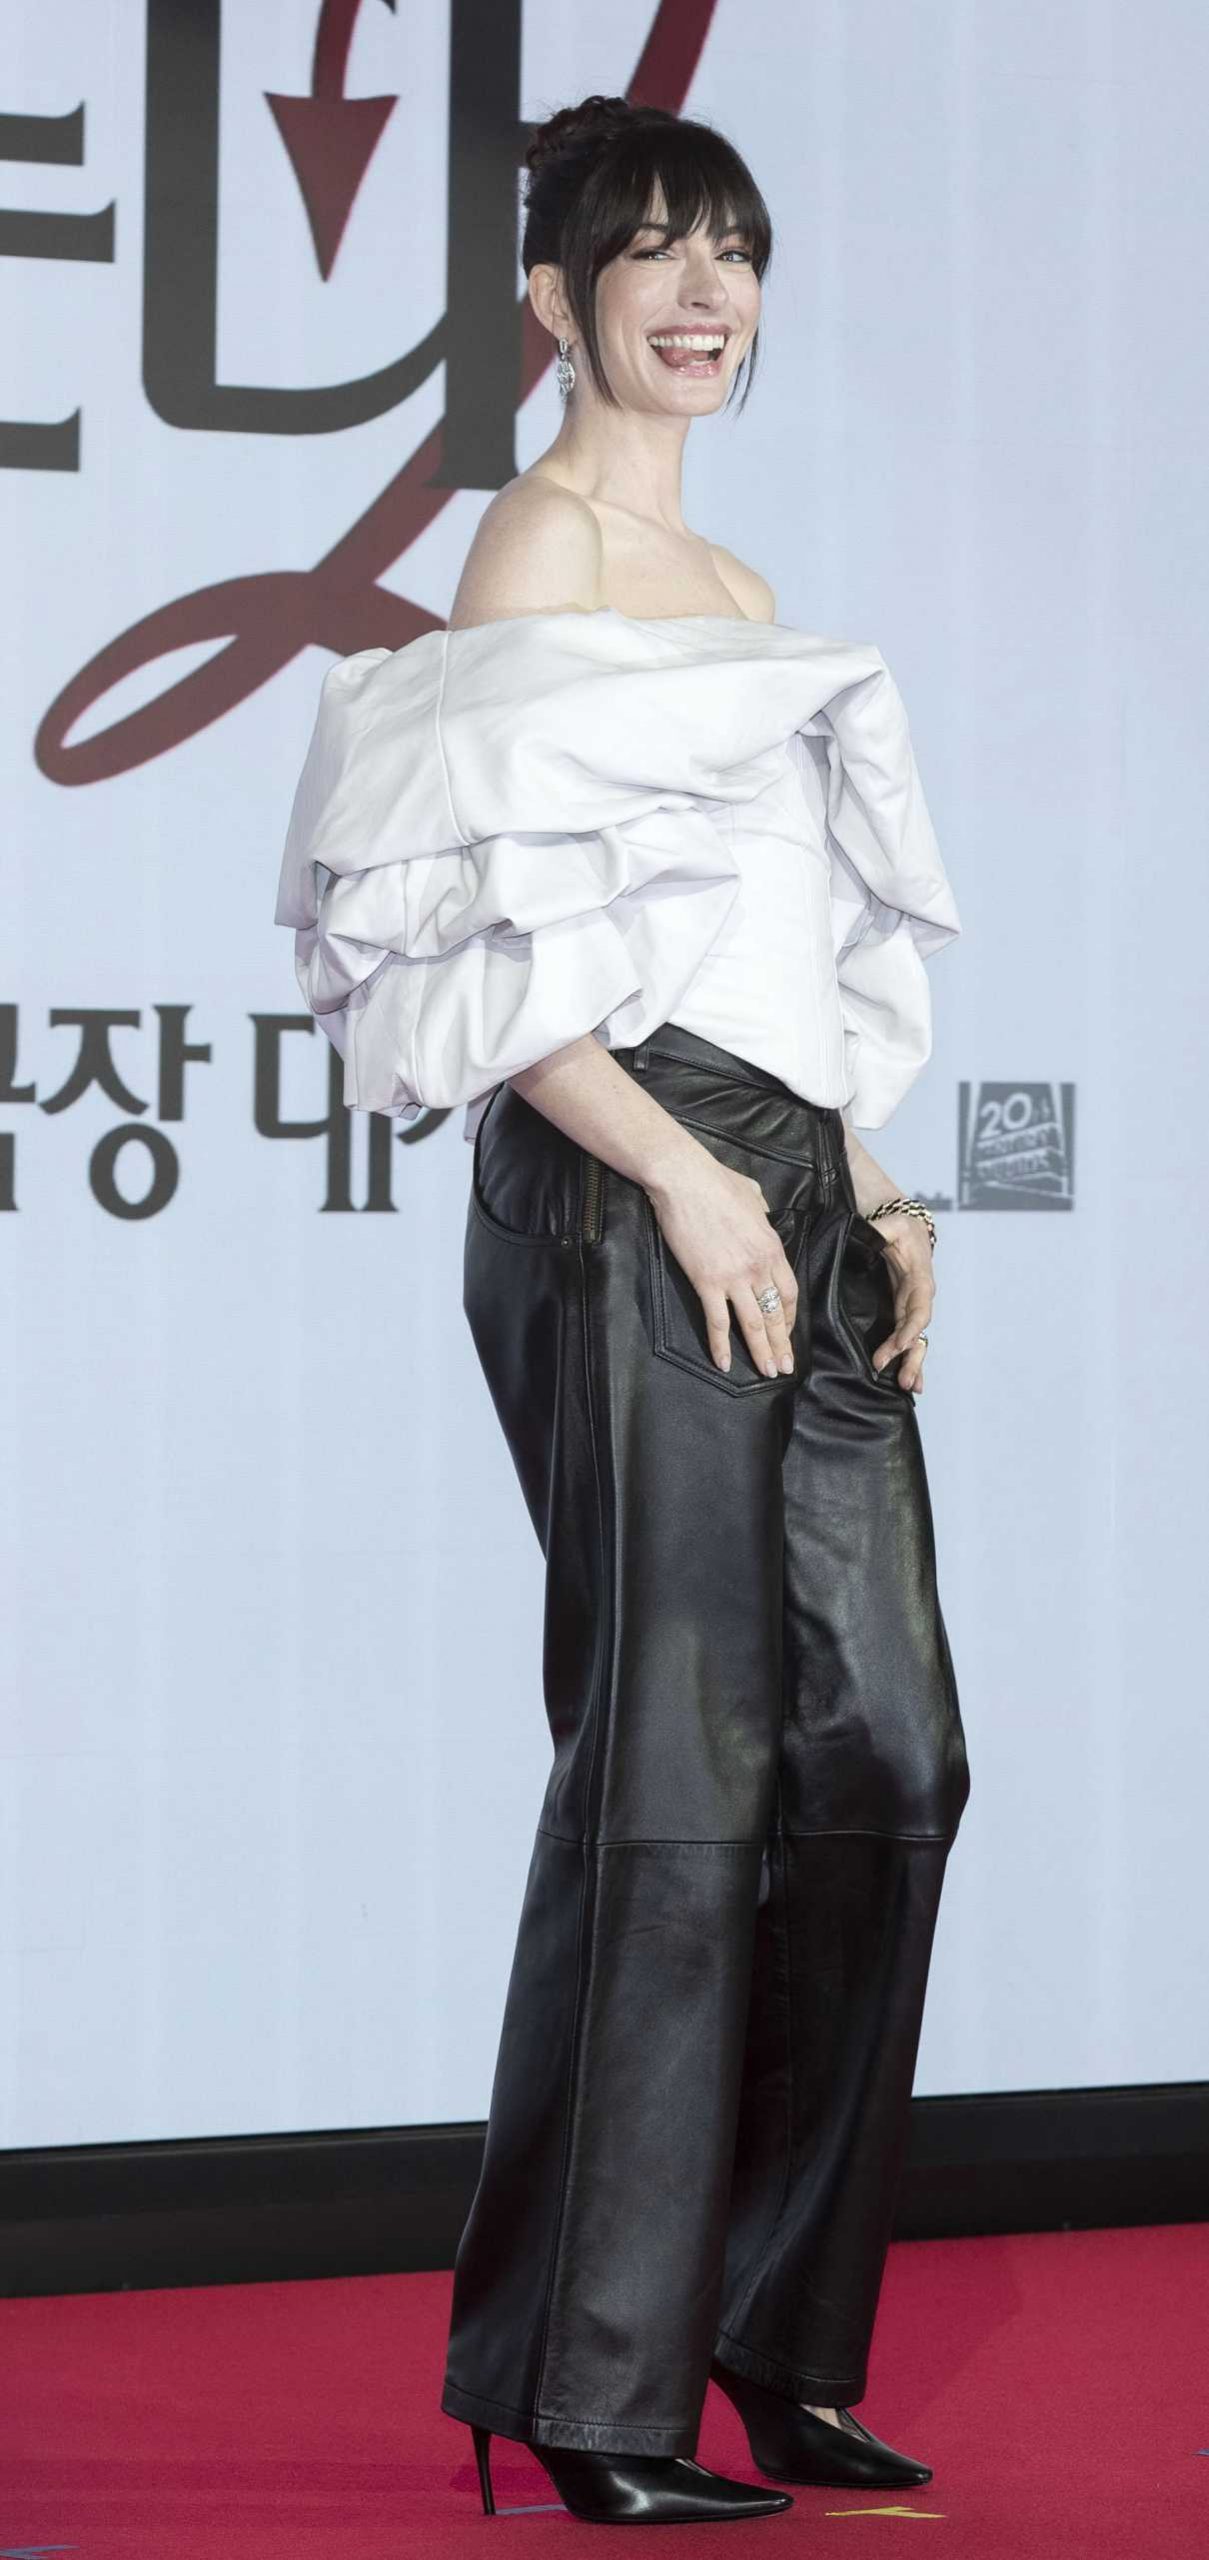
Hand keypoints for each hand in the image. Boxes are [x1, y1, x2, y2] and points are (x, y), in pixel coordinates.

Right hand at [647, 1148, 799, 1377]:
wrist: (684, 1179)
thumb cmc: (716, 1181)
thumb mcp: (753, 1196)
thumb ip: (762, 1215)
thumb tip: (761, 1216)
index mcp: (772, 1248)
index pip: (789, 1292)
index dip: (789, 1318)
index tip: (787, 1333)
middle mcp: (758, 1267)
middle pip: (775, 1314)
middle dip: (781, 1344)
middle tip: (785, 1367)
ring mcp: (733, 1277)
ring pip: (752, 1324)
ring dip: (761, 1351)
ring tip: (767, 1373)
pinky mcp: (706, 1282)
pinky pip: (716, 1322)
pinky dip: (720, 1345)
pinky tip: (723, 1364)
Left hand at [868, 1211, 934, 1393]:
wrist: (906, 1227)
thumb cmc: (899, 1226)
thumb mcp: (892, 1224)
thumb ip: (882, 1230)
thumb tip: (873, 1233)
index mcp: (919, 1280)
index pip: (918, 1308)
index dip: (912, 1328)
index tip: (902, 1345)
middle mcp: (919, 1298)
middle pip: (919, 1332)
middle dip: (911, 1355)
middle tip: (901, 1379)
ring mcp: (911, 1307)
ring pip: (916, 1340)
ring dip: (912, 1363)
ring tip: (907, 1387)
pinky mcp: (901, 1312)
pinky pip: (907, 1338)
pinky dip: (909, 1359)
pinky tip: (907, 1381)